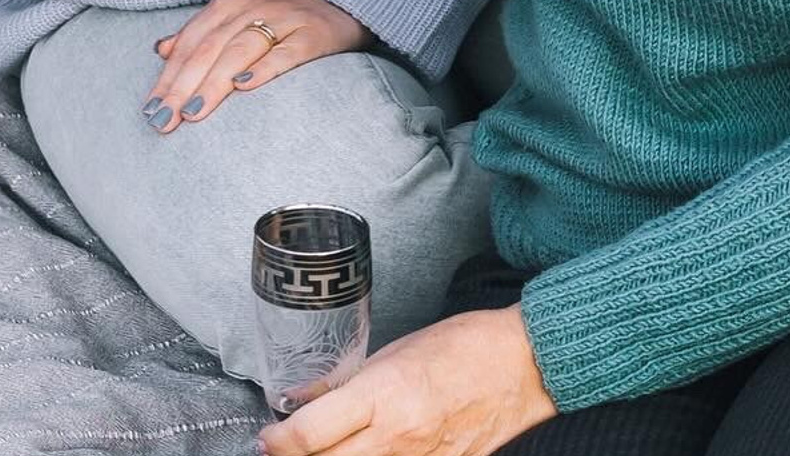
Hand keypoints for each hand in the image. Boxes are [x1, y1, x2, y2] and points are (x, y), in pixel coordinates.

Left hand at [140, 0, 371, 132]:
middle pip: (210, 47)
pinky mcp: (314, 33)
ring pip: (241, 50)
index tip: (151, 108)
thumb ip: (203, 29)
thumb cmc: (284, 8)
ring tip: (192, 113)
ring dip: (213, 82)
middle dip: (182, 86)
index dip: (170, 74)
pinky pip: (286, 51)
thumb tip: (161, 50)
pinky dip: (263, 68)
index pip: (193, 39)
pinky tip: (244, 88)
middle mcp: (254, 3)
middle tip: (163, 121)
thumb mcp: (240, 7)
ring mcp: (285, 16)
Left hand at [259, 308, 555, 455]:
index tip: (267, 438)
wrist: (522, 365)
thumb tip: (305, 403)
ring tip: (318, 454)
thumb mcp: (396, 350)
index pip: (311, 435)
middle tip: (282, 451)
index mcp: (384, 394)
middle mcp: (398, 436)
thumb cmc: (462, 345)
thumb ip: (351, 383)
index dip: (278, 442)